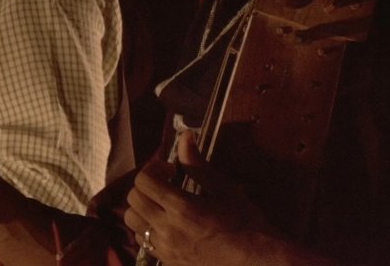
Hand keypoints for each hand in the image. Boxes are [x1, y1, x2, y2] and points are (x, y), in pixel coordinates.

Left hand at [123, 131, 271, 265]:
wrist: (257, 263)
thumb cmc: (246, 224)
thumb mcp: (225, 190)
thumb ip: (198, 164)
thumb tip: (185, 136)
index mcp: (182, 208)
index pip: (144, 180)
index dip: (153, 168)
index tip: (171, 170)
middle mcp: (168, 229)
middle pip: (133, 199)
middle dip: (146, 185)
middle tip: (165, 184)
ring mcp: (165, 249)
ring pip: (132, 221)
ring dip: (142, 207)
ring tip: (162, 204)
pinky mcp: (167, 262)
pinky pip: (142, 241)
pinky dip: (146, 228)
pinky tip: (166, 225)